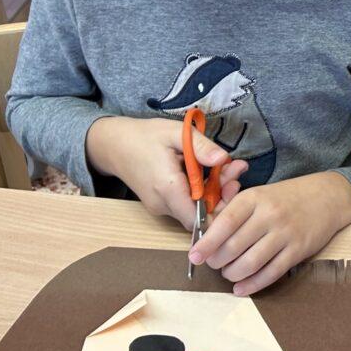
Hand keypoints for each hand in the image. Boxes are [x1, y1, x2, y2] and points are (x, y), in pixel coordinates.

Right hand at [84, 115, 246, 228]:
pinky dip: (201, 191)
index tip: (234, 183)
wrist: (113, 145)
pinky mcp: (161, 205)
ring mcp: (160, 207)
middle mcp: (163, 204)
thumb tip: (224, 159)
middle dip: (223, 194)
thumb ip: (200, 146)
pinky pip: (186, 204)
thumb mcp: (175, 132)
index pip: (200, 217)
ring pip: (194, 209)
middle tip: (237, 168)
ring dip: (214, 191)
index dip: (222, 206)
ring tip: (228, 166)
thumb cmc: (144, 136)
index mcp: (167, 188)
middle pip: (201, 212)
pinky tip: (211, 172)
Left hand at [189, 172, 350, 294]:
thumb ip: (233, 212)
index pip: (225, 223)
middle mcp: (269, 215)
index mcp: (254, 198)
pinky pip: (271, 273)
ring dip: (233, 274)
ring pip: (251, 262)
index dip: (206, 243)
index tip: (194, 256)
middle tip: (213, 265)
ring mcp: (286, 233)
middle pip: (234, 246)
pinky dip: (253, 284)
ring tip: (228, 274)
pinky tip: (241, 288)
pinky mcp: (298, 250)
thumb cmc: (285, 197)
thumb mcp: (258, 194)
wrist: (327, 197)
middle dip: (217, 261)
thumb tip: (207, 236)